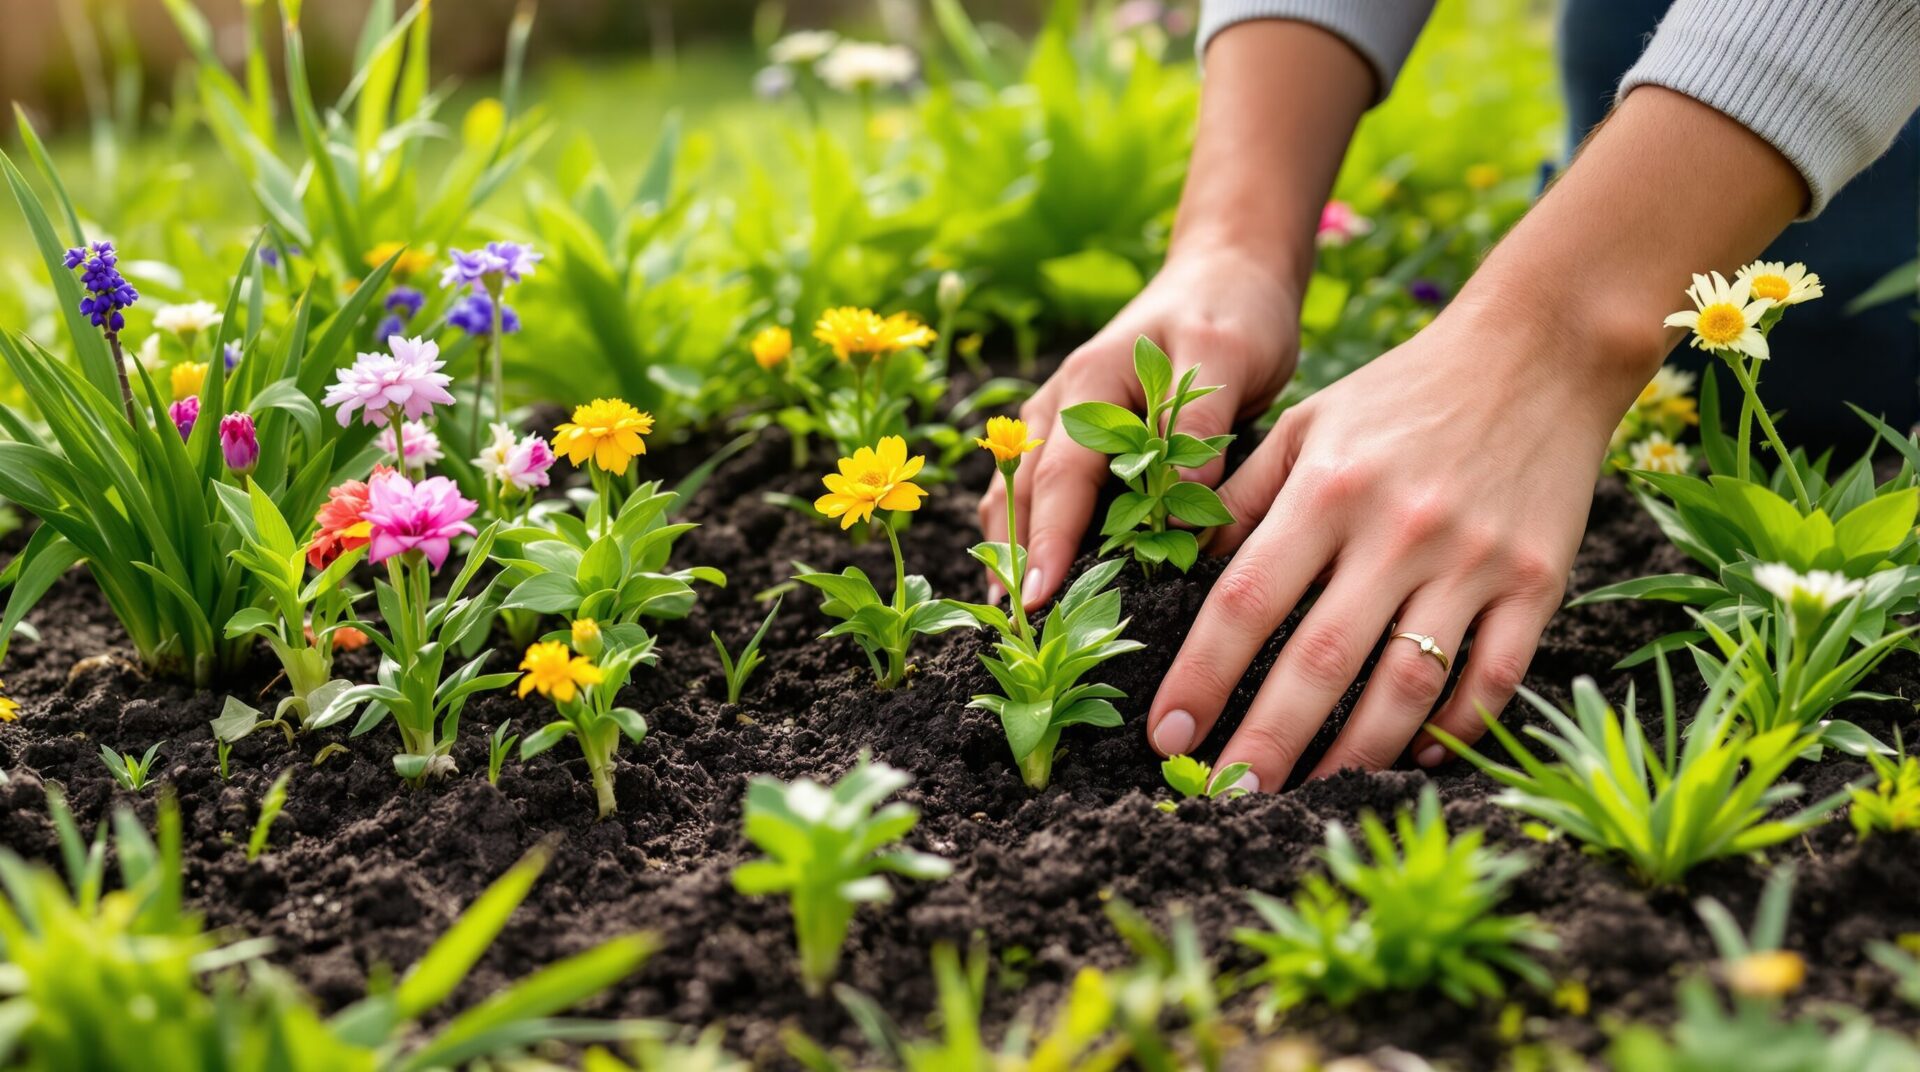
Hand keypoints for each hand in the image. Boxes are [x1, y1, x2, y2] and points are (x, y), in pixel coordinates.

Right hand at [976, 249, 1299, 605]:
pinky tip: (1038, 568)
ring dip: (1013, 545)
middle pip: (1026, 491)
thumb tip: (1177, 502)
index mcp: (1089, 382)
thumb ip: (1196, 422)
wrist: (1229, 273)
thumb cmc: (1230, 312)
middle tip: (1014, 629)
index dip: (1048, 540)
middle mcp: (1062, 403)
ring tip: (1012, 611)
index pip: (1061, 475)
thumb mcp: (1224, 355)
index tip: (1037, 598)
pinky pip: (1044, 487)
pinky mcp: (1082, 433)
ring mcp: (1064, 418)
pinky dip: (1035, 526)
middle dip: (1015, 557)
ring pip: (1023, 491)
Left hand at [1144, 293, 1646, 790]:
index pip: (1245, 603)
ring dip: (1350, 755)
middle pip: (1318, 661)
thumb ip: (1241, 499)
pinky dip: (1453, 730)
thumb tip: (1176, 576)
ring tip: (1303, 795)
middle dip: (1264, 741)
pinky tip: (1409, 759)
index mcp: (1327, 489)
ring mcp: (1474, 561)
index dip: (1200, 676)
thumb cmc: (1401, 393)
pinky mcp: (1538, 582)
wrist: (1539, 352)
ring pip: (1406, 686)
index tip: (1165, 736)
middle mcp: (1397, 531)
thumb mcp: (1304, 424)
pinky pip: (1493, 678)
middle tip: (1223, 797)